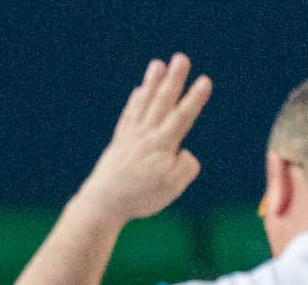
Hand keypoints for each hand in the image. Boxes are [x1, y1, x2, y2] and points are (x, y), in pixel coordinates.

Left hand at [74, 54, 212, 224]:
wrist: (102, 203)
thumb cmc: (140, 197)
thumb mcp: (172, 187)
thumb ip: (186, 166)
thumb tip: (183, 152)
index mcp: (162, 145)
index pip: (182, 117)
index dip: (195, 99)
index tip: (205, 81)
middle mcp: (146, 135)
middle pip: (162, 103)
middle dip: (173, 80)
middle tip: (181, 58)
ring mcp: (131, 137)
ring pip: (143, 104)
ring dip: (152, 83)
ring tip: (158, 64)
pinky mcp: (119, 143)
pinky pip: (128, 117)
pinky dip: (134, 103)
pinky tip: (138, 92)